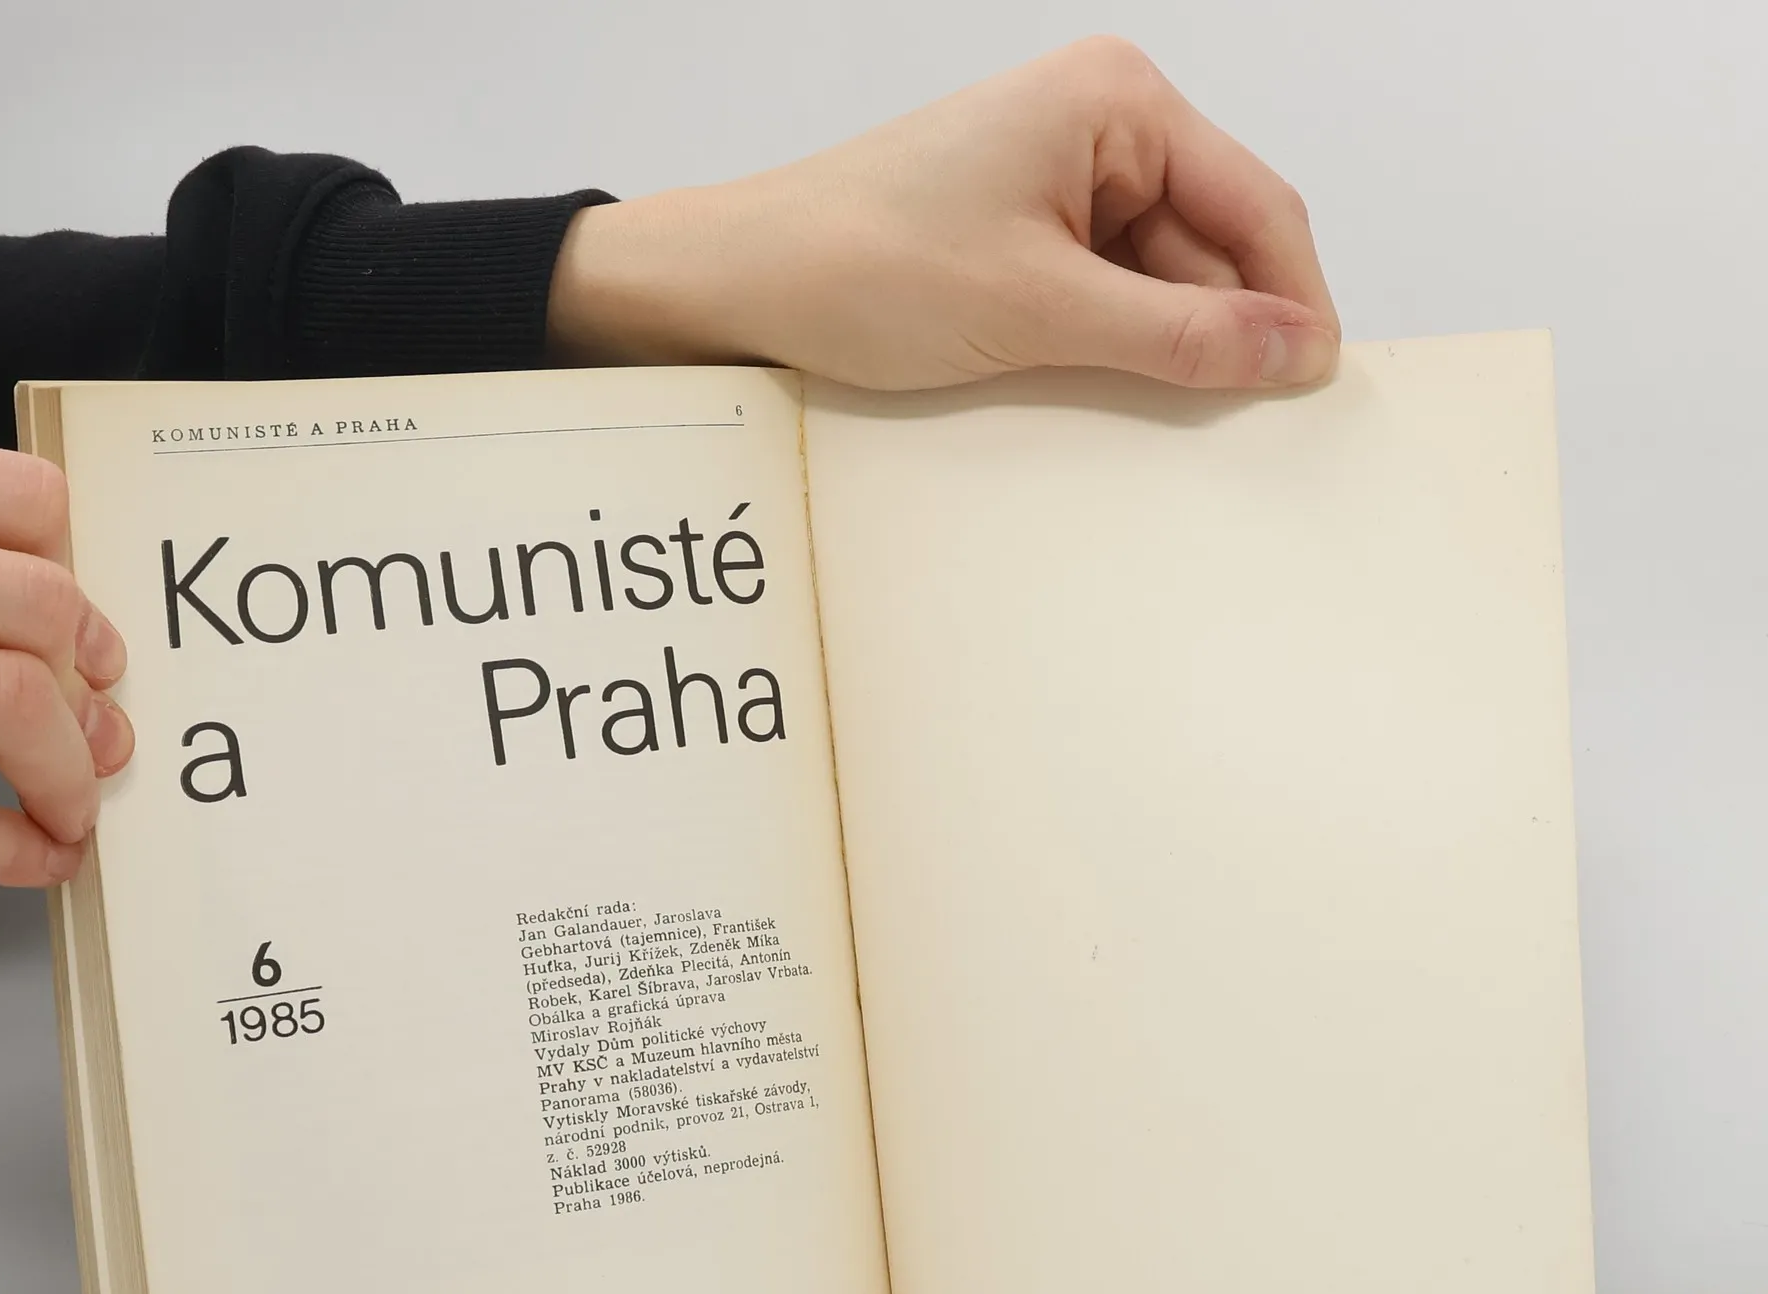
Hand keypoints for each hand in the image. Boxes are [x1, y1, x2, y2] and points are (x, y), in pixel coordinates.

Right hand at [0, 432, 133, 886]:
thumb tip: (43, 618)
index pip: (14, 500)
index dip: (81, 580)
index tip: (97, 640)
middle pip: (32, 603)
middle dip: (91, 682)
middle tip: (107, 731)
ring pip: (8, 698)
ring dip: (68, 769)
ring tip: (73, 802)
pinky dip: (9, 847)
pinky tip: (35, 855)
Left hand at [550, 37, 1338, 391]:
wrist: (737, 285)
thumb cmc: (863, 265)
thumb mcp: (1040, 311)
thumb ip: (1178, 333)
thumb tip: (1293, 352)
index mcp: (1118, 103)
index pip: (1256, 205)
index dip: (1294, 301)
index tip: (1314, 388)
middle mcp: (1099, 126)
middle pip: (1213, 244)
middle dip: (1225, 332)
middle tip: (1243, 432)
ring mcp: (1058, 180)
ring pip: (1159, 280)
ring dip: (1164, 351)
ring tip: (1157, 424)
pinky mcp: (1022, 234)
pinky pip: (1103, 296)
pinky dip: (1113, 351)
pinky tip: (1104, 400)